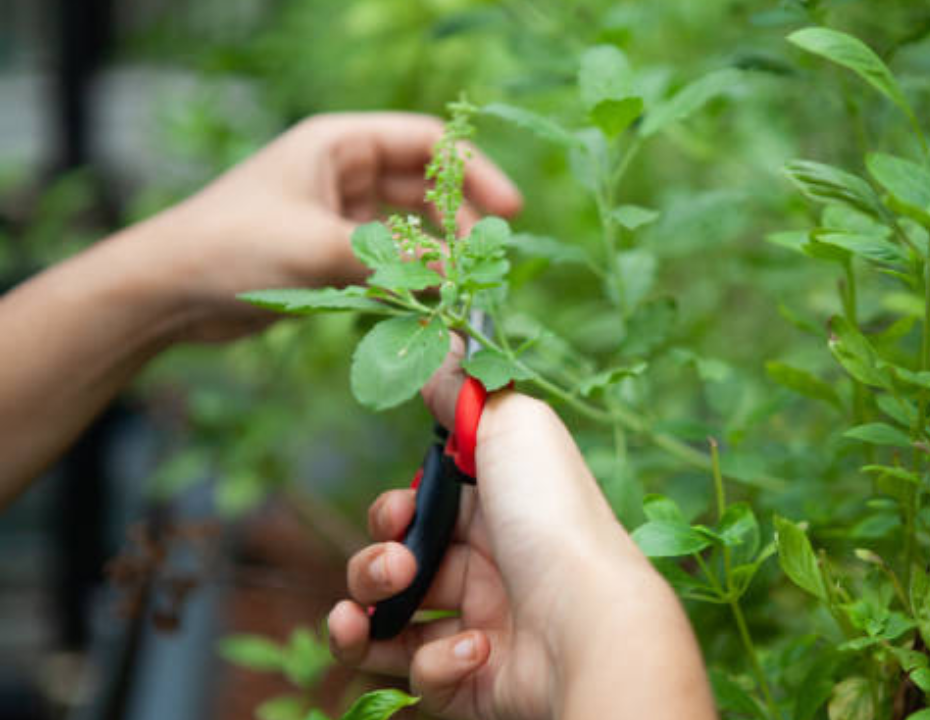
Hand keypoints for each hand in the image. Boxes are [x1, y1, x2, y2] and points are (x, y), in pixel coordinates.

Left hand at [121, 112, 520, 341]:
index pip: (425, 143)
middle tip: (485, 264)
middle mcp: (342, 172)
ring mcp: (337, 213)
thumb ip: (394, 263)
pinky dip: (410, 278)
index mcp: (339, 144)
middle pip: (424, 186)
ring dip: (437, 255)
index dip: (473, 172)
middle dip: (459, 222)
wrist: (167, 292)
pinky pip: (388, 259)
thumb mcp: (320, 249)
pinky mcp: (330, 252)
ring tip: (461, 290)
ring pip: (409, 227)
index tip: (509, 211)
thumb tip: (458, 281)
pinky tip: (428, 304)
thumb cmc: (233, 249)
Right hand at [327, 346, 715, 719]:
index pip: (420, 511)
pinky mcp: (476, 683)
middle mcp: (488, 569)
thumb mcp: (512, 425)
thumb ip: (467, 391)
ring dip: (364, 616)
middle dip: (374, 561)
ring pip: (388, 626)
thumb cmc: (554, 518)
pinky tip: (473, 649)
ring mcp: (483, 627)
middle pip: (395, 566)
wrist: (588, 620)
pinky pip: (422, 677)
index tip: (403, 506)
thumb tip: (443, 343)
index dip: (394, 509)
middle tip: (401, 564)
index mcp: (496, 512)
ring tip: (371, 618)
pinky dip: (432, 665)